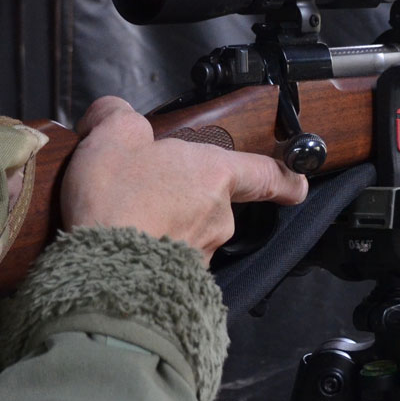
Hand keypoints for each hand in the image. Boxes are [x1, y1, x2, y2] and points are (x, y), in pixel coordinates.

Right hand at [61, 97, 310, 260]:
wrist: (103, 271)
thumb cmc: (116, 202)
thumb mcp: (112, 138)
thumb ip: (120, 117)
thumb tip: (116, 115)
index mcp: (213, 174)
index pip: (265, 173)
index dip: (284, 176)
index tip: (297, 183)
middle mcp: (219, 218)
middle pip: (211, 202)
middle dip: (181, 197)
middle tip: (139, 191)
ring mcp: (201, 255)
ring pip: (187, 233)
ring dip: (161, 226)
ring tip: (117, 219)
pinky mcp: (179, 285)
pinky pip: (167, 262)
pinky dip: (147, 253)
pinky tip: (117, 246)